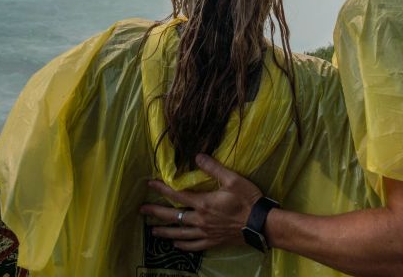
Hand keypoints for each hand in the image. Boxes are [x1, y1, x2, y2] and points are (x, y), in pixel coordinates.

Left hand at [140, 153, 262, 251]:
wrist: (260, 224)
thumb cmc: (247, 199)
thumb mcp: (233, 179)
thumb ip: (214, 168)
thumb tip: (198, 156)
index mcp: (203, 203)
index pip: (177, 194)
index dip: (162, 188)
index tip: (150, 183)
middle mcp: (200, 219)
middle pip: (173, 216)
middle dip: (156, 212)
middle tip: (142, 211)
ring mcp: (205, 232)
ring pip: (180, 233)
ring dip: (165, 231)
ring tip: (153, 231)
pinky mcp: (212, 242)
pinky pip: (193, 246)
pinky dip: (182, 245)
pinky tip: (176, 244)